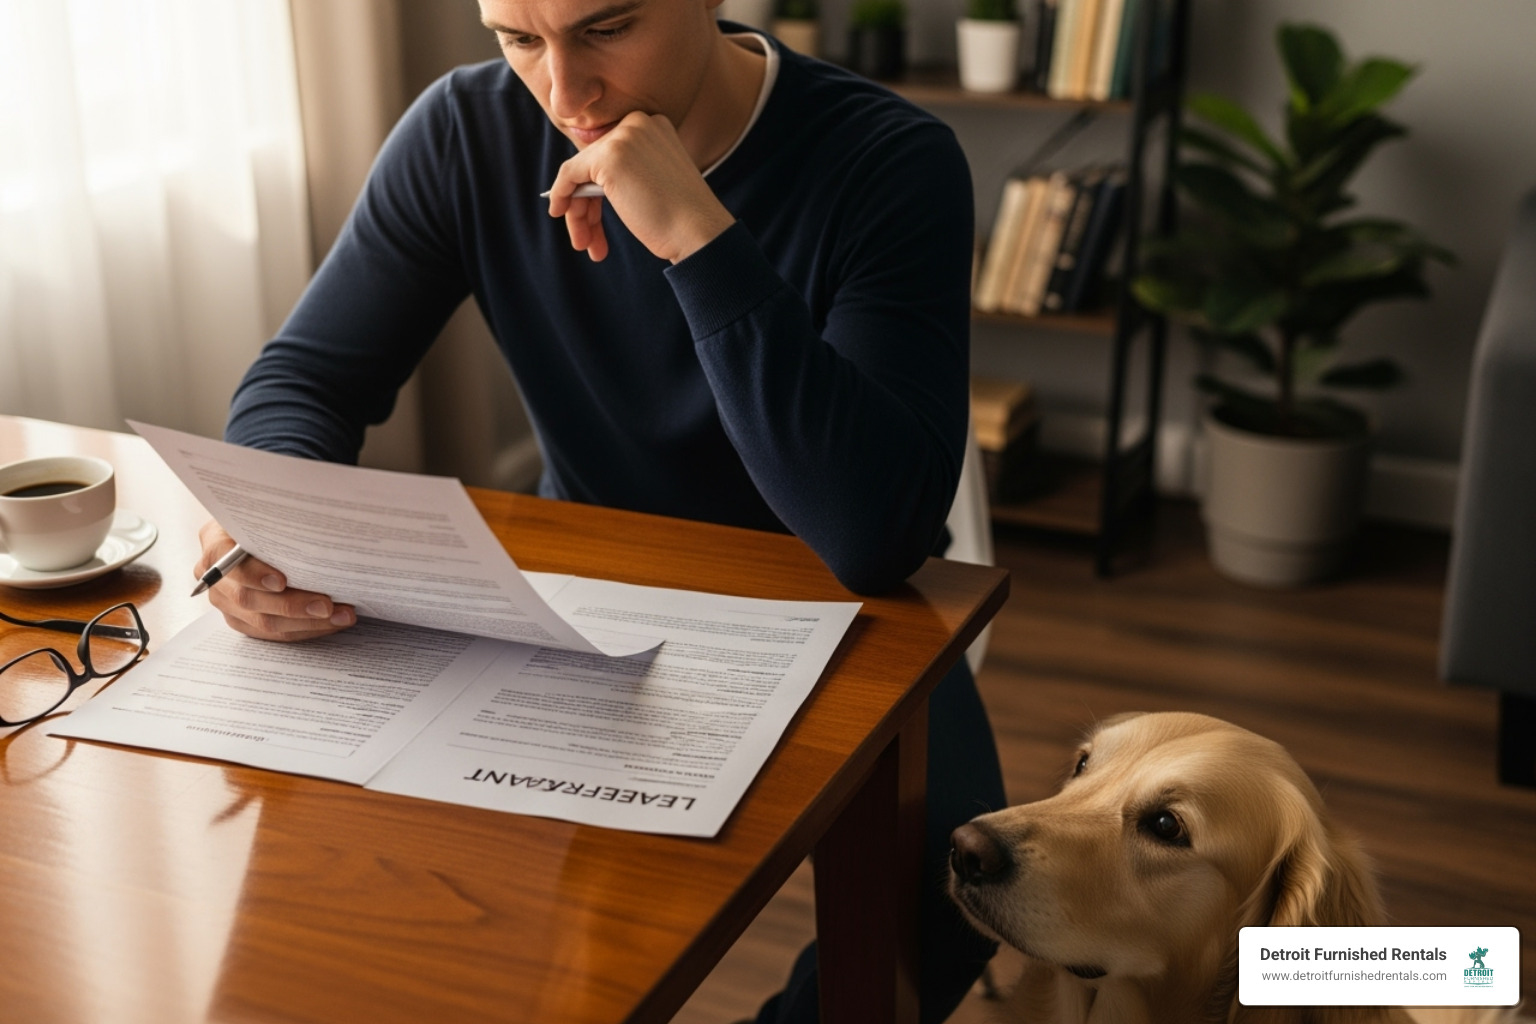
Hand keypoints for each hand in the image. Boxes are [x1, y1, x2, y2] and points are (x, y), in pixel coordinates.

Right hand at [195, 520, 355, 641]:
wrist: (261, 535)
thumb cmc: (268, 521)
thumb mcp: (269, 512)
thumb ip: (278, 521)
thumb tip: (316, 525)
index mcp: (215, 543)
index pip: (223, 559)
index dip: (252, 573)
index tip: (281, 582)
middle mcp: (215, 577)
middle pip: (247, 598)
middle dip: (292, 605)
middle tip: (327, 606)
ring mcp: (226, 602)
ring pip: (263, 621)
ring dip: (306, 622)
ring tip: (341, 616)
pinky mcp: (243, 620)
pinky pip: (273, 632)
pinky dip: (305, 629)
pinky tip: (331, 622)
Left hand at [544, 111, 735, 263]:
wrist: (699, 231)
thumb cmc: (682, 218)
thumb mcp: (655, 180)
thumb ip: (626, 170)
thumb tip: (577, 178)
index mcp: (653, 124)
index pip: (610, 152)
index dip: (597, 189)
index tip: (593, 219)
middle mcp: (638, 122)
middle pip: (593, 163)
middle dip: (586, 205)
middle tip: (589, 241)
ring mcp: (623, 138)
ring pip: (580, 172)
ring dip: (579, 212)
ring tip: (586, 245)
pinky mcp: (608, 157)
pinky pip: (568, 174)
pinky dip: (561, 195)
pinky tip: (560, 215)